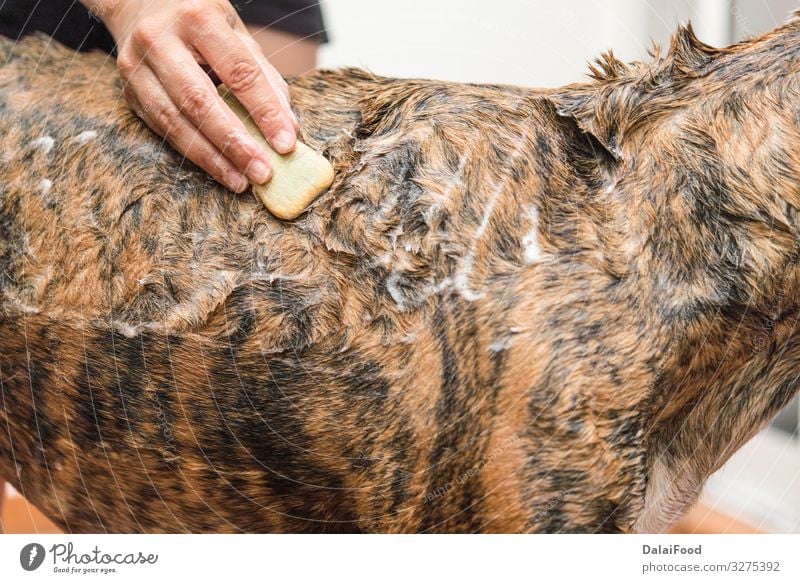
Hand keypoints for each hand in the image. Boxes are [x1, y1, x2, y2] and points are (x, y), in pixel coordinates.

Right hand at [84, 0, 297, 191]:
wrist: (139, 4)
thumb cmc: (200, 22)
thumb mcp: (236, 33)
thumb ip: (264, 76)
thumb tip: (289, 126)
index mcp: (198, 18)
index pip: (238, 71)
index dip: (265, 111)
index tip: (286, 143)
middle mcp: (160, 40)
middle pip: (200, 101)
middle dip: (235, 142)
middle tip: (263, 172)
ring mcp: (137, 67)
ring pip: (176, 122)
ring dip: (213, 158)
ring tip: (242, 181)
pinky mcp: (128, 92)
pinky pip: (163, 130)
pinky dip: (194, 154)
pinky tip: (219, 170)